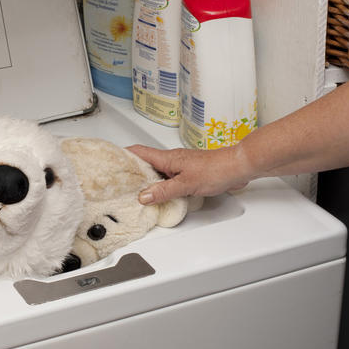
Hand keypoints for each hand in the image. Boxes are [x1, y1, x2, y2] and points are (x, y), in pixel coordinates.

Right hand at [126, 144, 254, 204]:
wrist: (239, 167)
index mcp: (167, 158)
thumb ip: (163, 191)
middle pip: (145, 162)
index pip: (138, 152)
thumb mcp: (186, 184)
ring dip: (146, 180)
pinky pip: (169, 179)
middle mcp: (171, 161)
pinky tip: (160, 196)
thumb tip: (143, 196)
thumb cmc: (216, 169)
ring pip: (157, 172)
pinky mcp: (189, 175)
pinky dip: (160, 186)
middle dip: (131, 170)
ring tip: (135, 192)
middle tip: (118, 181)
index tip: (110, 160)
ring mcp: (180, 167)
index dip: (123, 154)